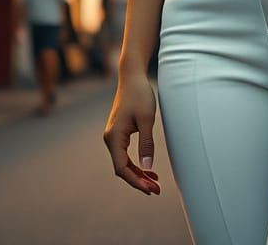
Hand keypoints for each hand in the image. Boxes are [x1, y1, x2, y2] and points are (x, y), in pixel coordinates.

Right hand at [103, 72, 160, 195]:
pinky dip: (136, 164)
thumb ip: (146, 144)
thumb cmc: (139, 94)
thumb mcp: (147, 119)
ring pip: (124, 162)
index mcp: (114, 137)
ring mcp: (114, 136)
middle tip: (157, 190)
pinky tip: (148, 169)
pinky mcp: (119, 133)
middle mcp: (110, 139)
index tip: (151, 189)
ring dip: (138, 173)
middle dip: (139, 180)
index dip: (136, 181)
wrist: (132, 76)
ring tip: (155, 183)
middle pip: (122, 168)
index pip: (122, 168)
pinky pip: (125, 154)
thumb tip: (146, 168)